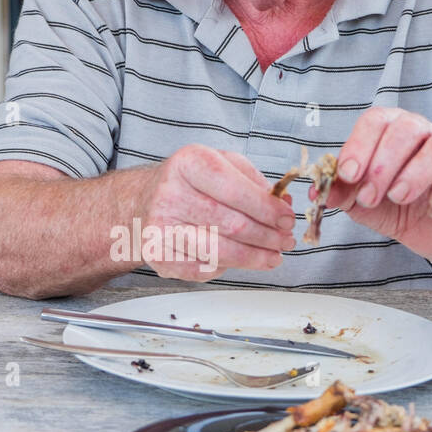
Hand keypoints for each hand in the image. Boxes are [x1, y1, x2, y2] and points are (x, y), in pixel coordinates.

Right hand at [135, 145, 294, 280]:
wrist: (144, 201)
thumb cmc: (190, 183)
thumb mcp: (221, 165)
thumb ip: (254, 182)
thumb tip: (283, 206)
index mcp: (188, 163)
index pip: (235, 190)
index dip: (267, 209)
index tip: (287, 219)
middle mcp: (170, 193)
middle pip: (232, 224)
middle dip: (267, 236)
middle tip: (286, 241)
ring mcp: (160, 227)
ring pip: (220, 251)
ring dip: (254, 257)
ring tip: (273, 256)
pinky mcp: (158, 255)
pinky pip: (203, 268)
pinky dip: (228, 267)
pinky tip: (240, 260)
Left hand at [327, 109, 431, 268]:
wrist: (425, 229)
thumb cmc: (388, 205)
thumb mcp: (357, 201)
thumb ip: (339, 192)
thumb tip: (315, 192)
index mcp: (389, 129)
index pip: (375, 121)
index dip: (359, 145)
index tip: (347, 175)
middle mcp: (420, 131)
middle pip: (407, 128)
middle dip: (383, 165)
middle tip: (370, 197)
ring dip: (417, 171)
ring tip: (398, 198)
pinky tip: (430, 209)